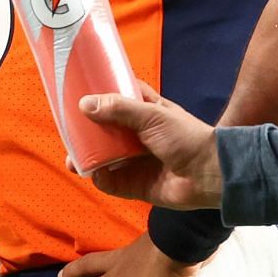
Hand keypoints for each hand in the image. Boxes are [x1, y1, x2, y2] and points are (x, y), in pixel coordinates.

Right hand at [79, 83, 223, 208]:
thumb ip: (119, 109)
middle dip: (85, 133)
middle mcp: (137, 135)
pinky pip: (111, 182)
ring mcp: (135, 161)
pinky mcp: (135, 185)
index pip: (118, 98)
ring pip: (104, 157)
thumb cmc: (185, 137)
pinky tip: (95, 174)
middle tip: (68, 133)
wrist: (209, 174)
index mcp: (145, 111)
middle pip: (104, 130)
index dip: (99, 95)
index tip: (77, 91)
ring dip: (87, 158)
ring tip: (72, 159)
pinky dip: (101, 179)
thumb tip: (84, 104)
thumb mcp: (152, 115)